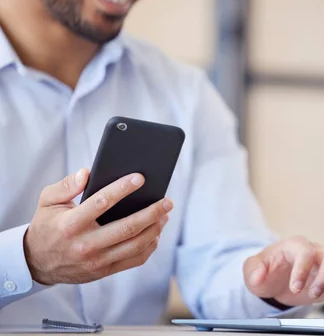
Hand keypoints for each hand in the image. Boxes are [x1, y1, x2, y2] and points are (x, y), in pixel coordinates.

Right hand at [24, 168, 172, 284]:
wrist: (37, 263)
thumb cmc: (47, 226)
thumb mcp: (47, 202)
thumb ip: (65, 185)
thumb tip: (86, 173)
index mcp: (70, 224)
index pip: (101, 203)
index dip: (122, 189)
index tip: (140, 178)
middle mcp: (85, 244)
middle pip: (127, 227)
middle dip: (152, 212)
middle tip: (167, 201)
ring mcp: (96, 261)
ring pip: (135, 245)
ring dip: (155, 229)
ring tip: (165, 214)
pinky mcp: (104, 271)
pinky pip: (134, 259)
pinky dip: (149, 246)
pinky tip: (156, 232)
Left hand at [243, 236, 323, 306]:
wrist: (276, 278)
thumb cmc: (267, 270)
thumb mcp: (252, 269)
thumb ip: (253, 271)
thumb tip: (259, 275)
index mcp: (294, 245)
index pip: (305, 252)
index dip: (302, 270)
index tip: (295, 288)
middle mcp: (313, 250)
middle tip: (314, 294)